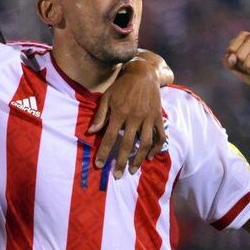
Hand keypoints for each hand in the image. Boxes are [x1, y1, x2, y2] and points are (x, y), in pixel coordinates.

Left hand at [88, 58, 165, 176]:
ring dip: (139, 159)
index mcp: (119, 113)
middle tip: (117, 176)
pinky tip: (149, 157)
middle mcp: (134, 117)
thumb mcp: (106, 98)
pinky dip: (156, 148)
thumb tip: (90, 132)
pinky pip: (159, 136)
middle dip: (121, 162)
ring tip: (133, 170)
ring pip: (145, 143)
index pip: (109, 137)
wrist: (143, 73)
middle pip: (127, 144)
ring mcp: (148, 118)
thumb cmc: (121, 87)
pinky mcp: (158, 117)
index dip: (104, 152)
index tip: (99, 165)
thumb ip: (100, 116)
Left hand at [225, 31, 249, 88]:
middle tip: (249, 65)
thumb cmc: (247, 70)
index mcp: (244, 36)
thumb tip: (232, 56)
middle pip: (239, 55)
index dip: (233, 59)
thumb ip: (227, 62)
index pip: (231, 49)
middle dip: (242, 64)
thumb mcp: (233, 67)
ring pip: (247, 63)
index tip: (239, 60)